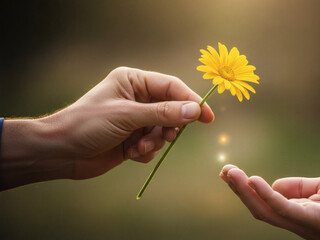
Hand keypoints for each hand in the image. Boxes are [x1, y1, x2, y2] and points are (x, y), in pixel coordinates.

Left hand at [1, 67, 213, 188]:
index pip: (171, 87)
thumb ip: (163, 113)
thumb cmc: (89, 124)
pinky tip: (129, 153)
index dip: (191, 101)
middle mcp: (137, 98)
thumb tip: (195, 111)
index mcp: (134, 81)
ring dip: (153, 142)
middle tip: (165, 137)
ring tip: (138, 148)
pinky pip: (153, 145)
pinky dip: (145, 152)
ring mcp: (135, 119)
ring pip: (163, 130)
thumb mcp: (128, 116)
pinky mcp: (133, 138)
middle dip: (167, 127)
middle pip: (171, 110)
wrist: (61, 152)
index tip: (207, 117)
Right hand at [220, 165, 319, 239]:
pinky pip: (285, 209)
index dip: (246, 190)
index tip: (229, 172)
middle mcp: (299, 224)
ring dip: (246, 193)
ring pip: (267, 212)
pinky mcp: (317, 223)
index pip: (266, 205)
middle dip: (240, 191)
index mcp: (300, 214)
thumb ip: (296, 186)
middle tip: (224, 172)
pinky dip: (267, 195)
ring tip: (231, 173)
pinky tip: (254, 180)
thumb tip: (271, 184)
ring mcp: (307, 226)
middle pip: (261, 210)